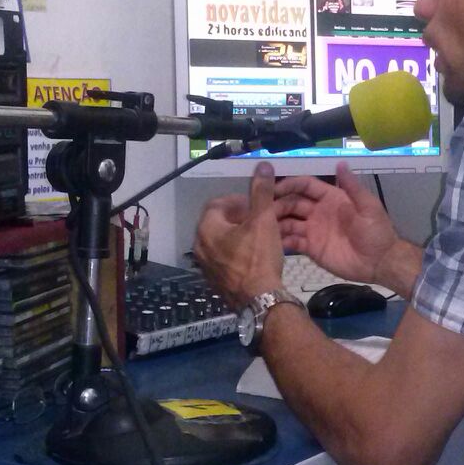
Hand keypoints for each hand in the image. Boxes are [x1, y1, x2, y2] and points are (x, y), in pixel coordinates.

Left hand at [192, 162, 284, 308]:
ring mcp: (205, 266)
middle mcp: (199, 246)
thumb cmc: (259, 257)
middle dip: (236, 217)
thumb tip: (262, 165)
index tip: (253, 205)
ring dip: (236, 235)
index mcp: (206, 229)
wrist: (259, 299)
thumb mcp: (263, 220)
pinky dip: (235, 253)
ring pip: (219, 242)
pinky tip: (253, 257)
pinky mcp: (214, 281)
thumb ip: (261, 192)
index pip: (217, 204)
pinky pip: (222, 259)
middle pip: (217, 223)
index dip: (236, 201)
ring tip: (257, 237)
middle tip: (256, 219)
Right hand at [274, 162, 398, 284]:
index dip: (290, 184)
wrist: (380, 262)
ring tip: (261, 225)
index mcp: (330, 198)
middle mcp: (318, 212)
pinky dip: (281, 241)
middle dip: (278, 204)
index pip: (306, 186)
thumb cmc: (376, 231)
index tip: (274, 187)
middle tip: (263, 210)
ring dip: (276, 222)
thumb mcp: (368, 207)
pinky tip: (270, 242)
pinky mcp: (311, 248)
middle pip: (292, 203)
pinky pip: (292, 242)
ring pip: (288, 222)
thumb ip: (352, 187)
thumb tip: (340, 163)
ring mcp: (313, 230)